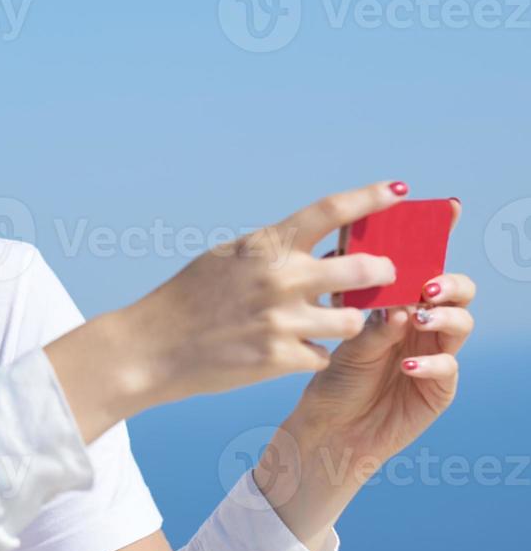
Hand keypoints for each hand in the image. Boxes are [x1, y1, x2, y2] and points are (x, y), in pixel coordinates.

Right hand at [117, 181, 405, 408]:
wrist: (151, 348)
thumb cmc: (188, 299)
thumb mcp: (226, 259)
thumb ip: (273, 251)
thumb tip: (323, 244)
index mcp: (265, 246)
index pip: (330, 211)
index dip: (371, 198)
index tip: (399, 191)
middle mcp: (279, 278)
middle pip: (364, 268)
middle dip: (383, 273)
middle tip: (383, 275)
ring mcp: (281, 320)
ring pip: (354, 319)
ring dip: (349, 321)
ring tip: (331, 321)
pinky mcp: (278, 359)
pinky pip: (323, 355)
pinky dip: (313, 353)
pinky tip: (291, 351)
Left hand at [291, 257, 474, 476]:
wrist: (332, 429)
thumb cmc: (335, 380)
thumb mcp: (348, 344)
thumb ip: (374, 323)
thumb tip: (402, 304)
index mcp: (400, 306)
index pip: (424, 268)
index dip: (439, 241)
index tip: (449, 210)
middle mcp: (423, 326)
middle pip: (459, 293)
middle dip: (450, 284)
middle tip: (428, 288)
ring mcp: (435, 354)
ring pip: (462, 323)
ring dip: (442, 318)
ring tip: (418, 321)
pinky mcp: (440, 387)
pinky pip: (448, 366)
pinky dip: (431, 362)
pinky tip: (407, 366)